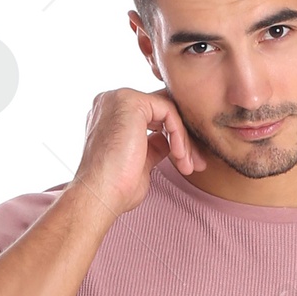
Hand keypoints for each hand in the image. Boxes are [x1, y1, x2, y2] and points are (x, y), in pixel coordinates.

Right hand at [75, 87, 205, 218]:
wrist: (100, 196)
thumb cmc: (116, 188)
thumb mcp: (140, 162)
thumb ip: (153, 146)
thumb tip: (168, 141)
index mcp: (110, 114)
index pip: (152, 115)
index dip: (173, 136)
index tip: (187, 162)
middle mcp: (112, 101)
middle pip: (162, 110)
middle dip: (183, 138)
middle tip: (196, 164)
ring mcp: (119, 99)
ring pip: (168, 110)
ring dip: (183, 140)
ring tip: (188, 166)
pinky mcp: (131, 102)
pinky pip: (168, 111)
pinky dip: (179, 134)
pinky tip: (180, 156)